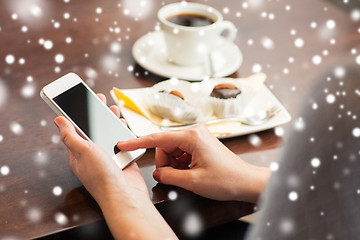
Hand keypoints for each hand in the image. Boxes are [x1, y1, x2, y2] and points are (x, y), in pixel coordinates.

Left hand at [54, 93, 176, 238]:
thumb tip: (58, 120)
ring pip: (108, 134)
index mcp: (78, 153)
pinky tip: (123, 125)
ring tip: (113, 109)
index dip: (77, 113)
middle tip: (99, 99)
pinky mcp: (121, 159)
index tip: (79, 99)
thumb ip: (70, 135)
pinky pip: (121, 142)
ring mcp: (108, 157)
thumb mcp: (83, 151)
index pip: (75, 129)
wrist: (125, 195)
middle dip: (96, 113)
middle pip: (93, 129)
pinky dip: (122, 132)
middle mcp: (92, 155)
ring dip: (110, 121)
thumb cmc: (102, 177)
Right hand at [117, 125, 269, 202]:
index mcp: (192, 137)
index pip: (157, 139)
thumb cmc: (226, 179)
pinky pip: (181, 153)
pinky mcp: (199, 144)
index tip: (123, 144)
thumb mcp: (192, 181)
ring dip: (174, 165)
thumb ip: (169, 175)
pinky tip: (191, 172)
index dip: (137, 143)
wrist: (246, 182)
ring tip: (188, 175)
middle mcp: (194, 133)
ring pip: (172, 151)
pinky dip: (180, 164)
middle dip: (165, 163)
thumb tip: (158, 173)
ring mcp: (197, 138)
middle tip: (175, 177)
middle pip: (164, 146)